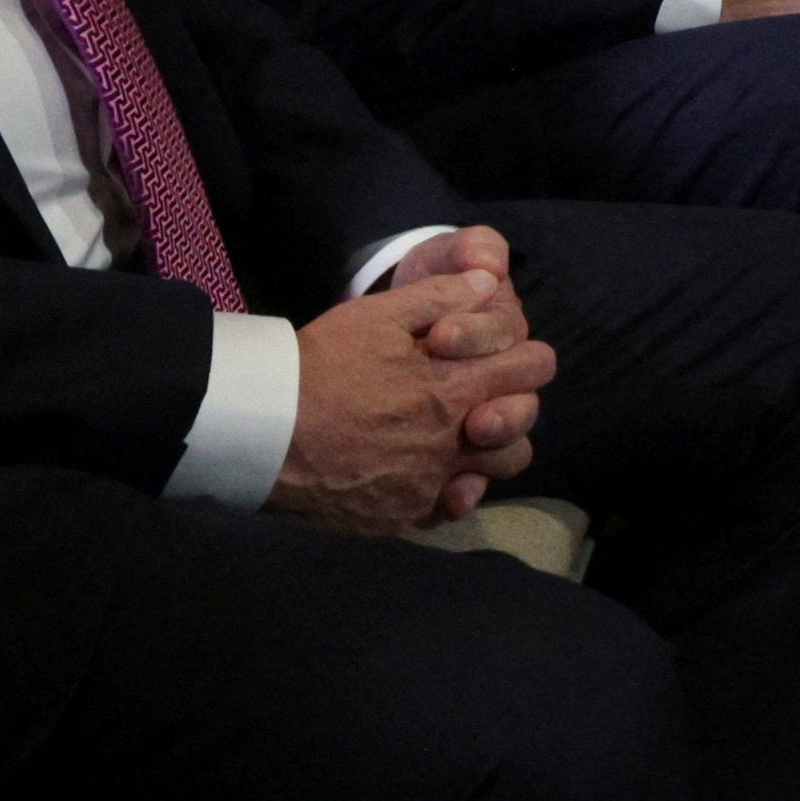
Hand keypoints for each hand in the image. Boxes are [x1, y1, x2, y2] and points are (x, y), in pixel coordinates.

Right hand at [275, 232, 552, 533]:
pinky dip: (446, 493)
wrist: (266, 431)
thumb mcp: (376, 316)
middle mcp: (454, 441)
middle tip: (481, 400)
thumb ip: (440, 297)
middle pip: (523, 430)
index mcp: (456, 388)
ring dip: (486, 455)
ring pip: (494, 475)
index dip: (527, 358)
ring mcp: (431, 484)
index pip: (533, 370)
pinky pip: (448, 510)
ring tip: (457, 439)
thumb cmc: (320, 366)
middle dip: (513, 410)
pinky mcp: (403, 516)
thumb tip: (490, 284)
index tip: (509, 357)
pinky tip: (424, 474)